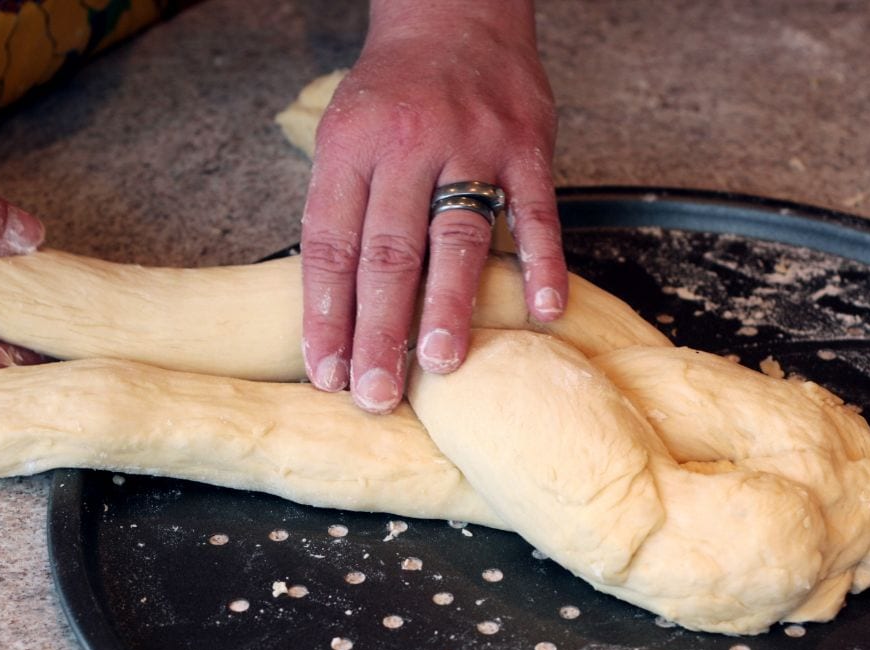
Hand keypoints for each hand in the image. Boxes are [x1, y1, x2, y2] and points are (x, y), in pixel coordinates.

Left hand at [300, 0, 566, 412]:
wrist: (453, 14)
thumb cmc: (392, 93)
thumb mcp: (345, 136)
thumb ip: (343, 211)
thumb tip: (333, 308)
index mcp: (351, 147)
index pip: (331, 245)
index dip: (325, 314)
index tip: (325, 372)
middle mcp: (408, 145)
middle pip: (388, 252)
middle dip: (378, 330)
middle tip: (374, 393)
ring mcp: (473, 144)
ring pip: (457, 236)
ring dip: (449, 305)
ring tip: (439, 362)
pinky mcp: (528, 144)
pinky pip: (538, 211)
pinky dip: (543, 261)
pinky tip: (544, 310)